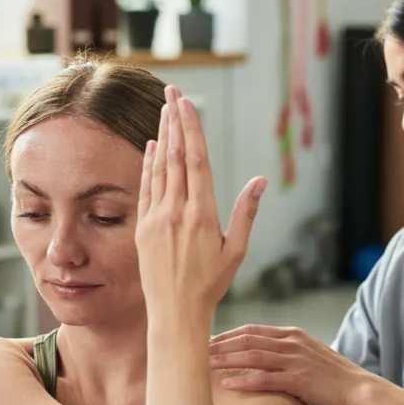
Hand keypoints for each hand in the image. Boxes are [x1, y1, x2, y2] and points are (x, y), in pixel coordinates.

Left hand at [135, 86, 267, 317]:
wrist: (175, 312)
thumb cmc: (210, 284)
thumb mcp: (235, 250)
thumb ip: (245, 212)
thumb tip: (260, 181)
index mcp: (202, 214)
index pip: (195, 160)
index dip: (190, 128)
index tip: (186, 104)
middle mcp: (177, 211)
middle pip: (174, 155)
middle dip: (173, 121)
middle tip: (171, 92)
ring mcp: (157, 217)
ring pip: (159, 167)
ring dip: (161, 136)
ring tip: (163, 110)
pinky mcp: (143, 227)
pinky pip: (146, 187)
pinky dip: (148, 164)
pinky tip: (151, 146)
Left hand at [208, 325, 372, 404]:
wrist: (359, 390)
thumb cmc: (333, 378)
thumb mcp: (310, 356)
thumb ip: (288, 353)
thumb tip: (265, 359)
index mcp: (293, 335)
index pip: (252, 330)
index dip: (227, 335)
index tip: (207, 342)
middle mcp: (292, 343)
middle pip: (247, 339)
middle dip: (219, 345)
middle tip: (195, 351)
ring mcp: (296, 360)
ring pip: (252, 355)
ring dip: (225, 360)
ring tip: (202, 365)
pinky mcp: (299, 379)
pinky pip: (265, 378)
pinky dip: (244, 381)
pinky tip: (227, 385)